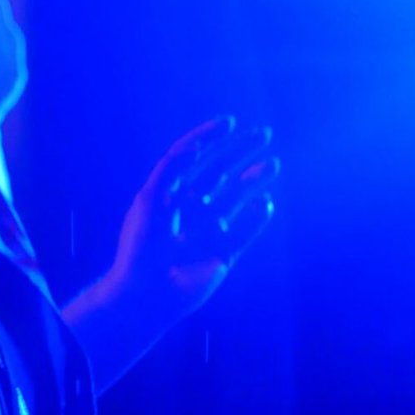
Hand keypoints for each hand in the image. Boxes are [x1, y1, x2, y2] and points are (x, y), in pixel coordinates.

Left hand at [109, 116, 278, 327]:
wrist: (146, 292)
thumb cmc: (142, 245)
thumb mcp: (151, 201)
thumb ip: (171, 172)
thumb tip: (196, 147)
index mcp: (170, 192)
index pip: (191, 156)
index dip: (208, 137)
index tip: (228, 122)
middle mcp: (191, 207)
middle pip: (220, 171)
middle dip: (240, 151)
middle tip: (263, 133)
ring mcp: (209, 228)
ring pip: (237, 196)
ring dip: (254, 179)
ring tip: (272, 164)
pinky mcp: (224, 252)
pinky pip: (246, 230)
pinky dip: (257, 216)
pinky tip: (264, 202)